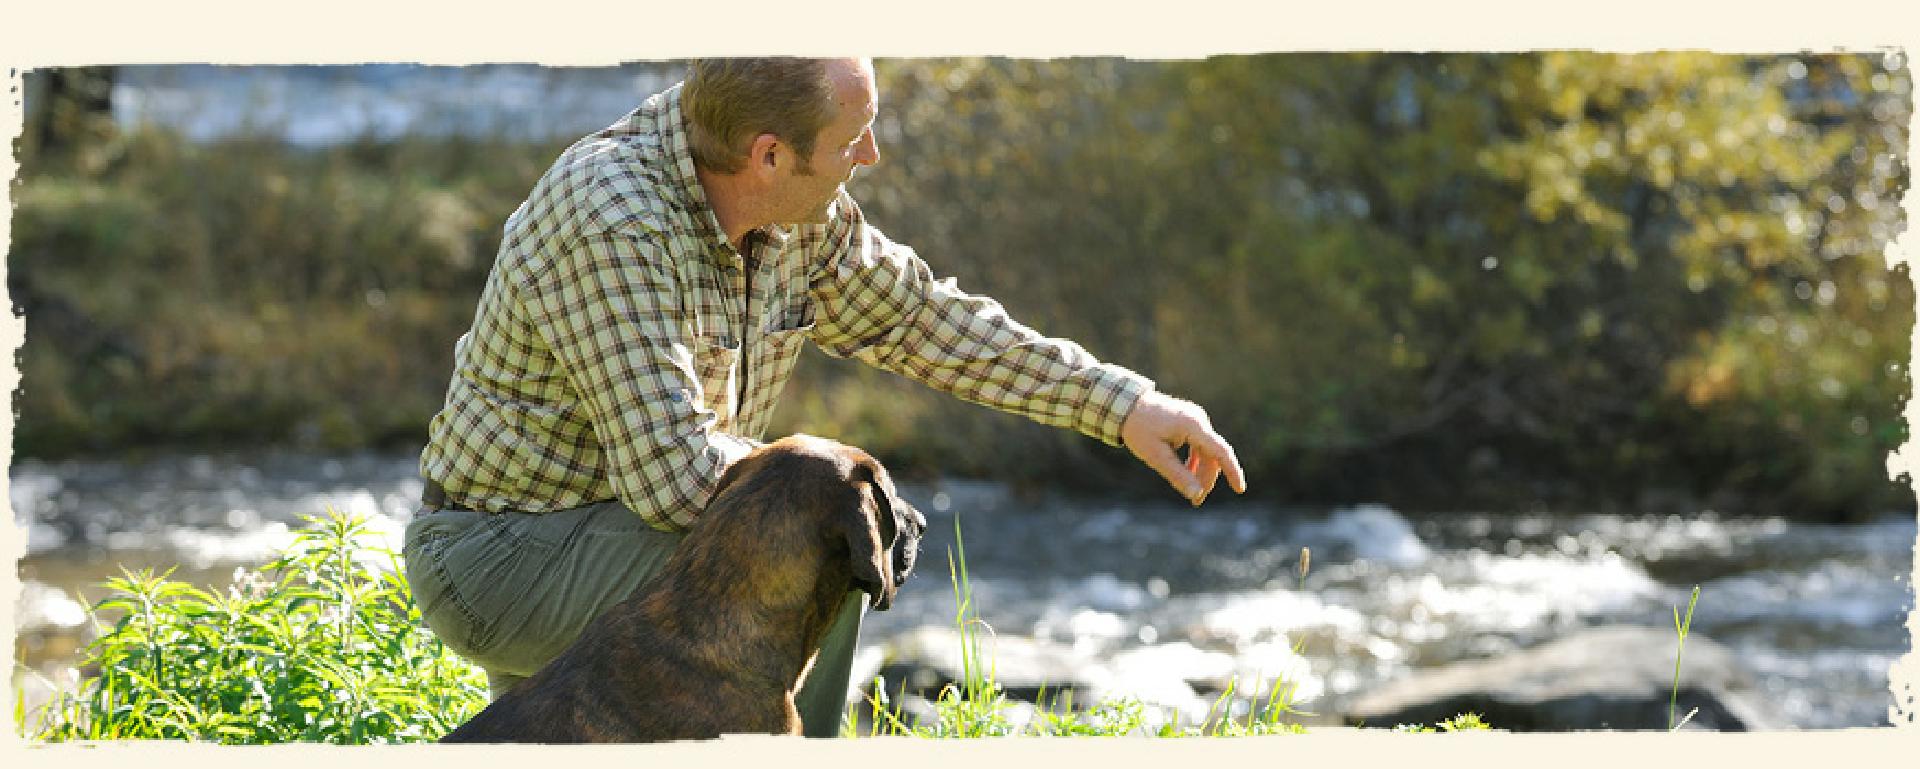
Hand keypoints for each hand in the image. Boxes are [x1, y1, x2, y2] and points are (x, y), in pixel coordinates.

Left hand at [1120, 391, 1246, 505]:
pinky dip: (1195, 462)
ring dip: (1201, 473)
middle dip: (1207, 480)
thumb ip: (1177, 475)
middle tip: (1196, 502)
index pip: (1220, 451)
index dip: (1232, 471)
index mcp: (1192, 425)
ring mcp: (1195, 421)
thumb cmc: (1138, 429)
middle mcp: (1199, 420)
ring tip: (1193, 495)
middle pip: (1213, 456)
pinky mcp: (1190, 423)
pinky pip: (1199, 447)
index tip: (1240, 490)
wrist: (1126, 404)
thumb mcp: (1155, 456)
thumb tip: (1197, 495)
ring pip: (1207, 453)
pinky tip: (1188, 474)